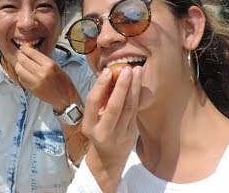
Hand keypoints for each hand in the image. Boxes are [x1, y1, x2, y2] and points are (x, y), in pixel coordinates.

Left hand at [15, 44, 79, 110]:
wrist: (65, 98)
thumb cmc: (63, 81)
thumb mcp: (56, 66)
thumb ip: (42, 59)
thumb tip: (30, 51)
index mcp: (50, 65)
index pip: (33, 54)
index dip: (25, 49)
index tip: (23, 48)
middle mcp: (42, 73)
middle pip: (24, 61)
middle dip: (20, 55)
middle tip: (19, 54)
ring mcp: (36, 82)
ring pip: (20, 70)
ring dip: (18, 65)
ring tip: (20, 63)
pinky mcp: (32, 89)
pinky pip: (22, 79)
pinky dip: (21, 74)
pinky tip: (24, 73)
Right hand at [82, 65, 141, 191]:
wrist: (108, 158)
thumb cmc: (98, 130)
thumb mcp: (92, 119)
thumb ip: (99, 101)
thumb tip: (110, 76)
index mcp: (89, 126)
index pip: (93, 102)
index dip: (100, 86)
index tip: (108, 71)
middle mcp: (103, 132)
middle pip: (114, 106)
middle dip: (122, 86)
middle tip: (127, 69)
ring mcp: (120, 134)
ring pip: (129, 108)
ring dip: (133, 88)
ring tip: (136, 71)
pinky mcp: (132, 134)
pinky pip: (135, 111)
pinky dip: (137, 95)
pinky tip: (139, 83)